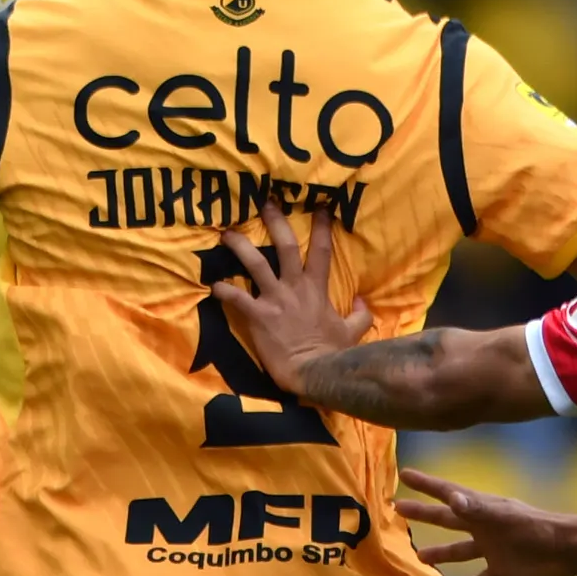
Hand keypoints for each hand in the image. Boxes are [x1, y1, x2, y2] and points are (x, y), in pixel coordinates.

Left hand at [210, 209, 367, 395]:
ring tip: (226, 234)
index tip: (320, 205)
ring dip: (240, 248)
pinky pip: (238, 299)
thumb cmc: (331, 353)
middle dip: (275, 222)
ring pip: (256, 264)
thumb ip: (360, 314)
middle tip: (264, 203)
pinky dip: (224, 291)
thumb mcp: (352, 331)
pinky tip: (213, 285)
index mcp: (317, 288)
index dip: (322, 226)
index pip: (322, 250)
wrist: (313, 372)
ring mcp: (275, 300)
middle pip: (285, 246)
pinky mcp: (258, 316)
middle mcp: (295, 287)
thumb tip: (363, 302)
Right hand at [395, 469, 576, 575]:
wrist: (567, 550)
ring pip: (460, 550)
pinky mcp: (503, 568)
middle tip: (398, 508)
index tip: (405, 474)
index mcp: (482, 509)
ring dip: (441, 553)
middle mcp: (483, 526)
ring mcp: (492, 548)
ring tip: (420, 557)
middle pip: (447, 519)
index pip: (448, 493)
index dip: (426, 484)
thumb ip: (478, 510)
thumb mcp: (505, 518)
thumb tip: (452, 499)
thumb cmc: (537, 529)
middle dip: (423, 514)